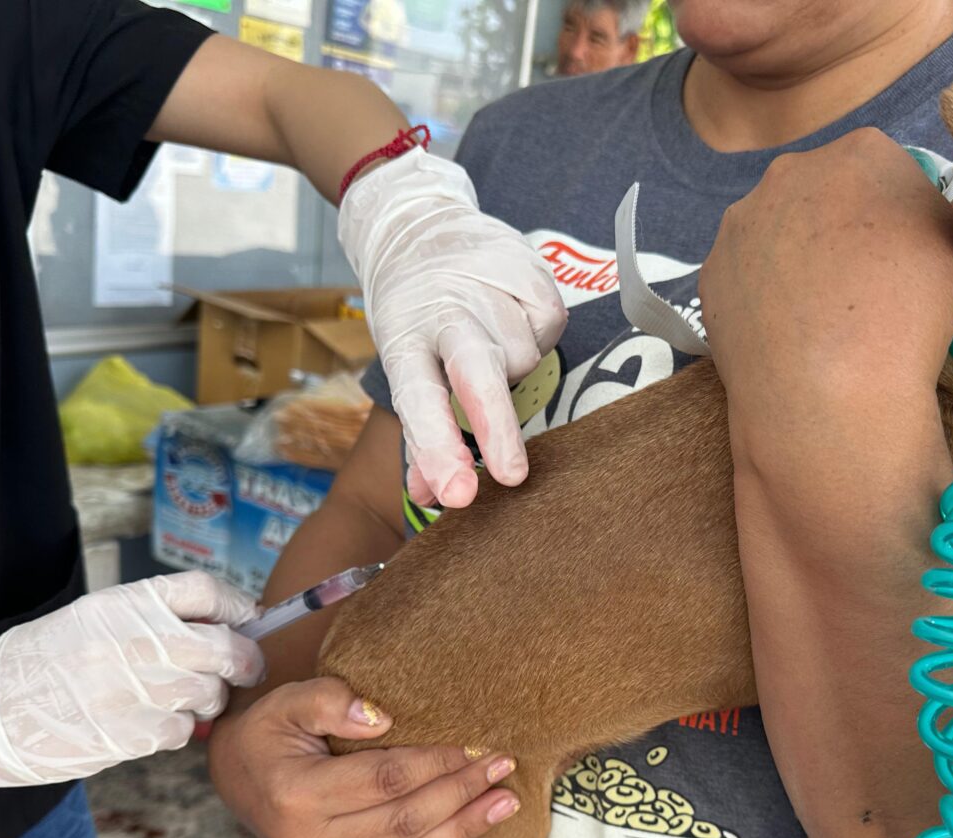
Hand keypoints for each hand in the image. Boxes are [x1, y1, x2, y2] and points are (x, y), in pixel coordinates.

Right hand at [0, 572, 264, 830]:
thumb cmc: (40, 663)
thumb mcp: (91, 620)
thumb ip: (151, 620)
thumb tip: (223, 627)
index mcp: (123, 604)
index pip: (204, 590)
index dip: (236, 604)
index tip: (248, 618)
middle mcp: (135, 641)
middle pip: (226, 646)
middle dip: (246, 660)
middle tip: (247, 668)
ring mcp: (136, 689)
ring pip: (210, 694)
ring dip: (208, 699)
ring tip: (179, 699)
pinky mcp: (132, 734)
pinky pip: (182, 730)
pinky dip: (176, 730)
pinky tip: (148, 724)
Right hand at [208, 677, 516, 837]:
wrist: (234, 779)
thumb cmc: (266, 734)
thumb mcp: (285, 703)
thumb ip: (328, 701)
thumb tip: (381, 717)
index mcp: (299, 795)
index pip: (385, 779)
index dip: (436, 763)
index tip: (477, 746)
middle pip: (405, 820)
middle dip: (461, 793)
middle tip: (503, 770)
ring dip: (464, 832)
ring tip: (505, 806)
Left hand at [339, 149, 567, 508]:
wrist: (417, 224)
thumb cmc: (414, 313)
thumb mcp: (403, 365)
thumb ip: (420, 435)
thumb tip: (431, 498)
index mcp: (404, 338)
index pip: (418, 400)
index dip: (436, 448)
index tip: (455, 493)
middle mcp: (445, 310)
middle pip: (474, 371)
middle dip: (495, 424)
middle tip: (512, 477)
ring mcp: (488, 285)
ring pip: (523, 357)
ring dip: (513, 368)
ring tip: (491, 343)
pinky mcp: (529, 268)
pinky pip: (550, 326)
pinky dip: (537, 335)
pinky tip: (514, 319)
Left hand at [700, 128, 952, 412]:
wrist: (830, 389)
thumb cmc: (909, 315)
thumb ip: (942, 213)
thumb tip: (927, 214)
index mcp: (861, 152)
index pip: (881, 170)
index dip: (892, 214)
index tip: (898, 254)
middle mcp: (792, 171)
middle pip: (822, 193)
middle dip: (837, 227)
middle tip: (856, 285)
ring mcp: (742, 220)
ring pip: (775, 230)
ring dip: (793, 257)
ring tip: (814, 313)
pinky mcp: (711, 268)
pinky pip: (743, 272)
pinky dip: (760, 293)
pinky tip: (781, 329)